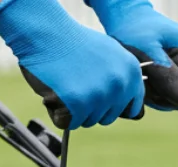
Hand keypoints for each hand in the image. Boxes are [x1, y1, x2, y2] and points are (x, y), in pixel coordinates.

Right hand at [0, 0, 144, 129]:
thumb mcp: (111, 53)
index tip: (100, 101)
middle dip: (91, 108)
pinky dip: (58, 114)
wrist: (46, 31)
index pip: (132, 108)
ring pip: (88, 121)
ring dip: (74, 111)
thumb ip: (122, 77)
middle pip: (107, 117)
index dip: (113, 107)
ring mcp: (100, 95)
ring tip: (65, 86)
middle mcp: (120, 85)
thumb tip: (129, 103)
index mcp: (132, 73)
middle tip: (75, 88)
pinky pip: (68, 123)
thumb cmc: (73, 42)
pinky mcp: (78, 103)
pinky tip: (54, 94)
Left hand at [88, 0, 177, 110]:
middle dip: (161, 94)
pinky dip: (161, 90)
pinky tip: (151, 75)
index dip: (163, 94)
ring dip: (159, 93)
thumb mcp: (144, 49)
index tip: (145, 76)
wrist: (134, 20)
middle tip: (142, 76)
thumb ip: (163, 71)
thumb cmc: (135, 31)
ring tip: (145, 74)